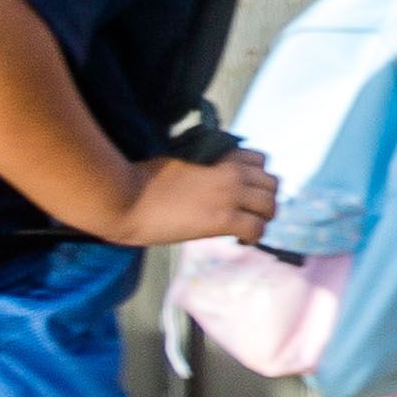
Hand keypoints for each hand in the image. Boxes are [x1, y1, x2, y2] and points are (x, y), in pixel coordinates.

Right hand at [110, 150, 277, 247]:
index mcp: (221, 156)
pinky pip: (257, 229)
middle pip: (272, 184)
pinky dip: (253, 237)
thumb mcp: (180, 161)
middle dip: (264, 199)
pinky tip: (239, 240)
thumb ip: (203, 165)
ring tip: (246, 227)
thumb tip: (207, 176)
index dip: (256, 178)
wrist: (124, 197)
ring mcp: (230, 196)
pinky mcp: (223, 219)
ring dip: (262, 218)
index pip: (260, 161)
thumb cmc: (141, 180)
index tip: (245, 192)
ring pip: (270, 206)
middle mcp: (232, 173)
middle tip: (248, 213)